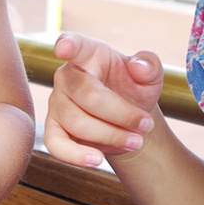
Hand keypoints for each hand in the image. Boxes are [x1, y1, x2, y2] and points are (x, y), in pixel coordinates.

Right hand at [43, 32, 163, 167]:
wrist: (128, 120)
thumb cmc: (134, 89)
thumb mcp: (150, 76)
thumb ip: (149, 66)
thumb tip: (139, 68)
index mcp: (88, 54)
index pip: (75, 44)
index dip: (68, 45)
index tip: (64, 48)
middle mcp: (67, 76)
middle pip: (89, 96)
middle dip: (122, 115)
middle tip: (146, 126)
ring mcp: (57, 102)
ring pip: (77, 123)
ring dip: (111, 136)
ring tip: (135, 141)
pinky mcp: (53, 128)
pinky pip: (56, 144)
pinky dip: (76, 155)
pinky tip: (97, 160)